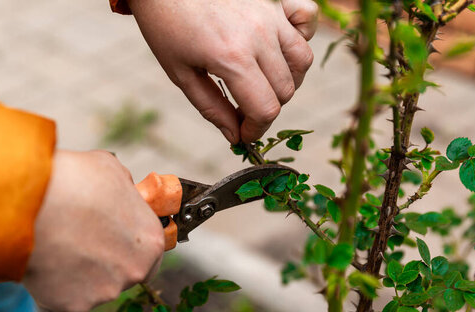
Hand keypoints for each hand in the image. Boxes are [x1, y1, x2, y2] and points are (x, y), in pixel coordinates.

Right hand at [23, 150, 163, 311]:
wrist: (32, 204)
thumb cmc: (75, 182)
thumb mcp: (111, 171)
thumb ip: (124, 190)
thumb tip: (120, 192)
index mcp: (151, 241)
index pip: (150, 252)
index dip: (130, 243)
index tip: (113, 237)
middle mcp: (135, 271)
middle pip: (124, 272)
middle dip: (107, 260)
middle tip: (82, 239)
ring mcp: (104, 292)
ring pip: (95, 285)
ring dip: (81, 271)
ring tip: (59, 243)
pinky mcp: (73, 304)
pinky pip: (67, 294)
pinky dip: (57, 282)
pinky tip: (46, 258)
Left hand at [129, 0, 317, 143]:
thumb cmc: (166, 26)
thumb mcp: (180, 73)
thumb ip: (211, 107)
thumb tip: (234, 136)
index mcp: (232, 59)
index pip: (265, 109)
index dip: (256, 130)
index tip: (244, 134)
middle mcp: (258, 36)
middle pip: (286, 90)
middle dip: (267, 108)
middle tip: (244, 108)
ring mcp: (270, 15)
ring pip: (302, 61)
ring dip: (286, 80)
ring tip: (261, 82)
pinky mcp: (274, 0)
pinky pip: (307, 19)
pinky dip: (301, 37)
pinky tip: (279, 47)